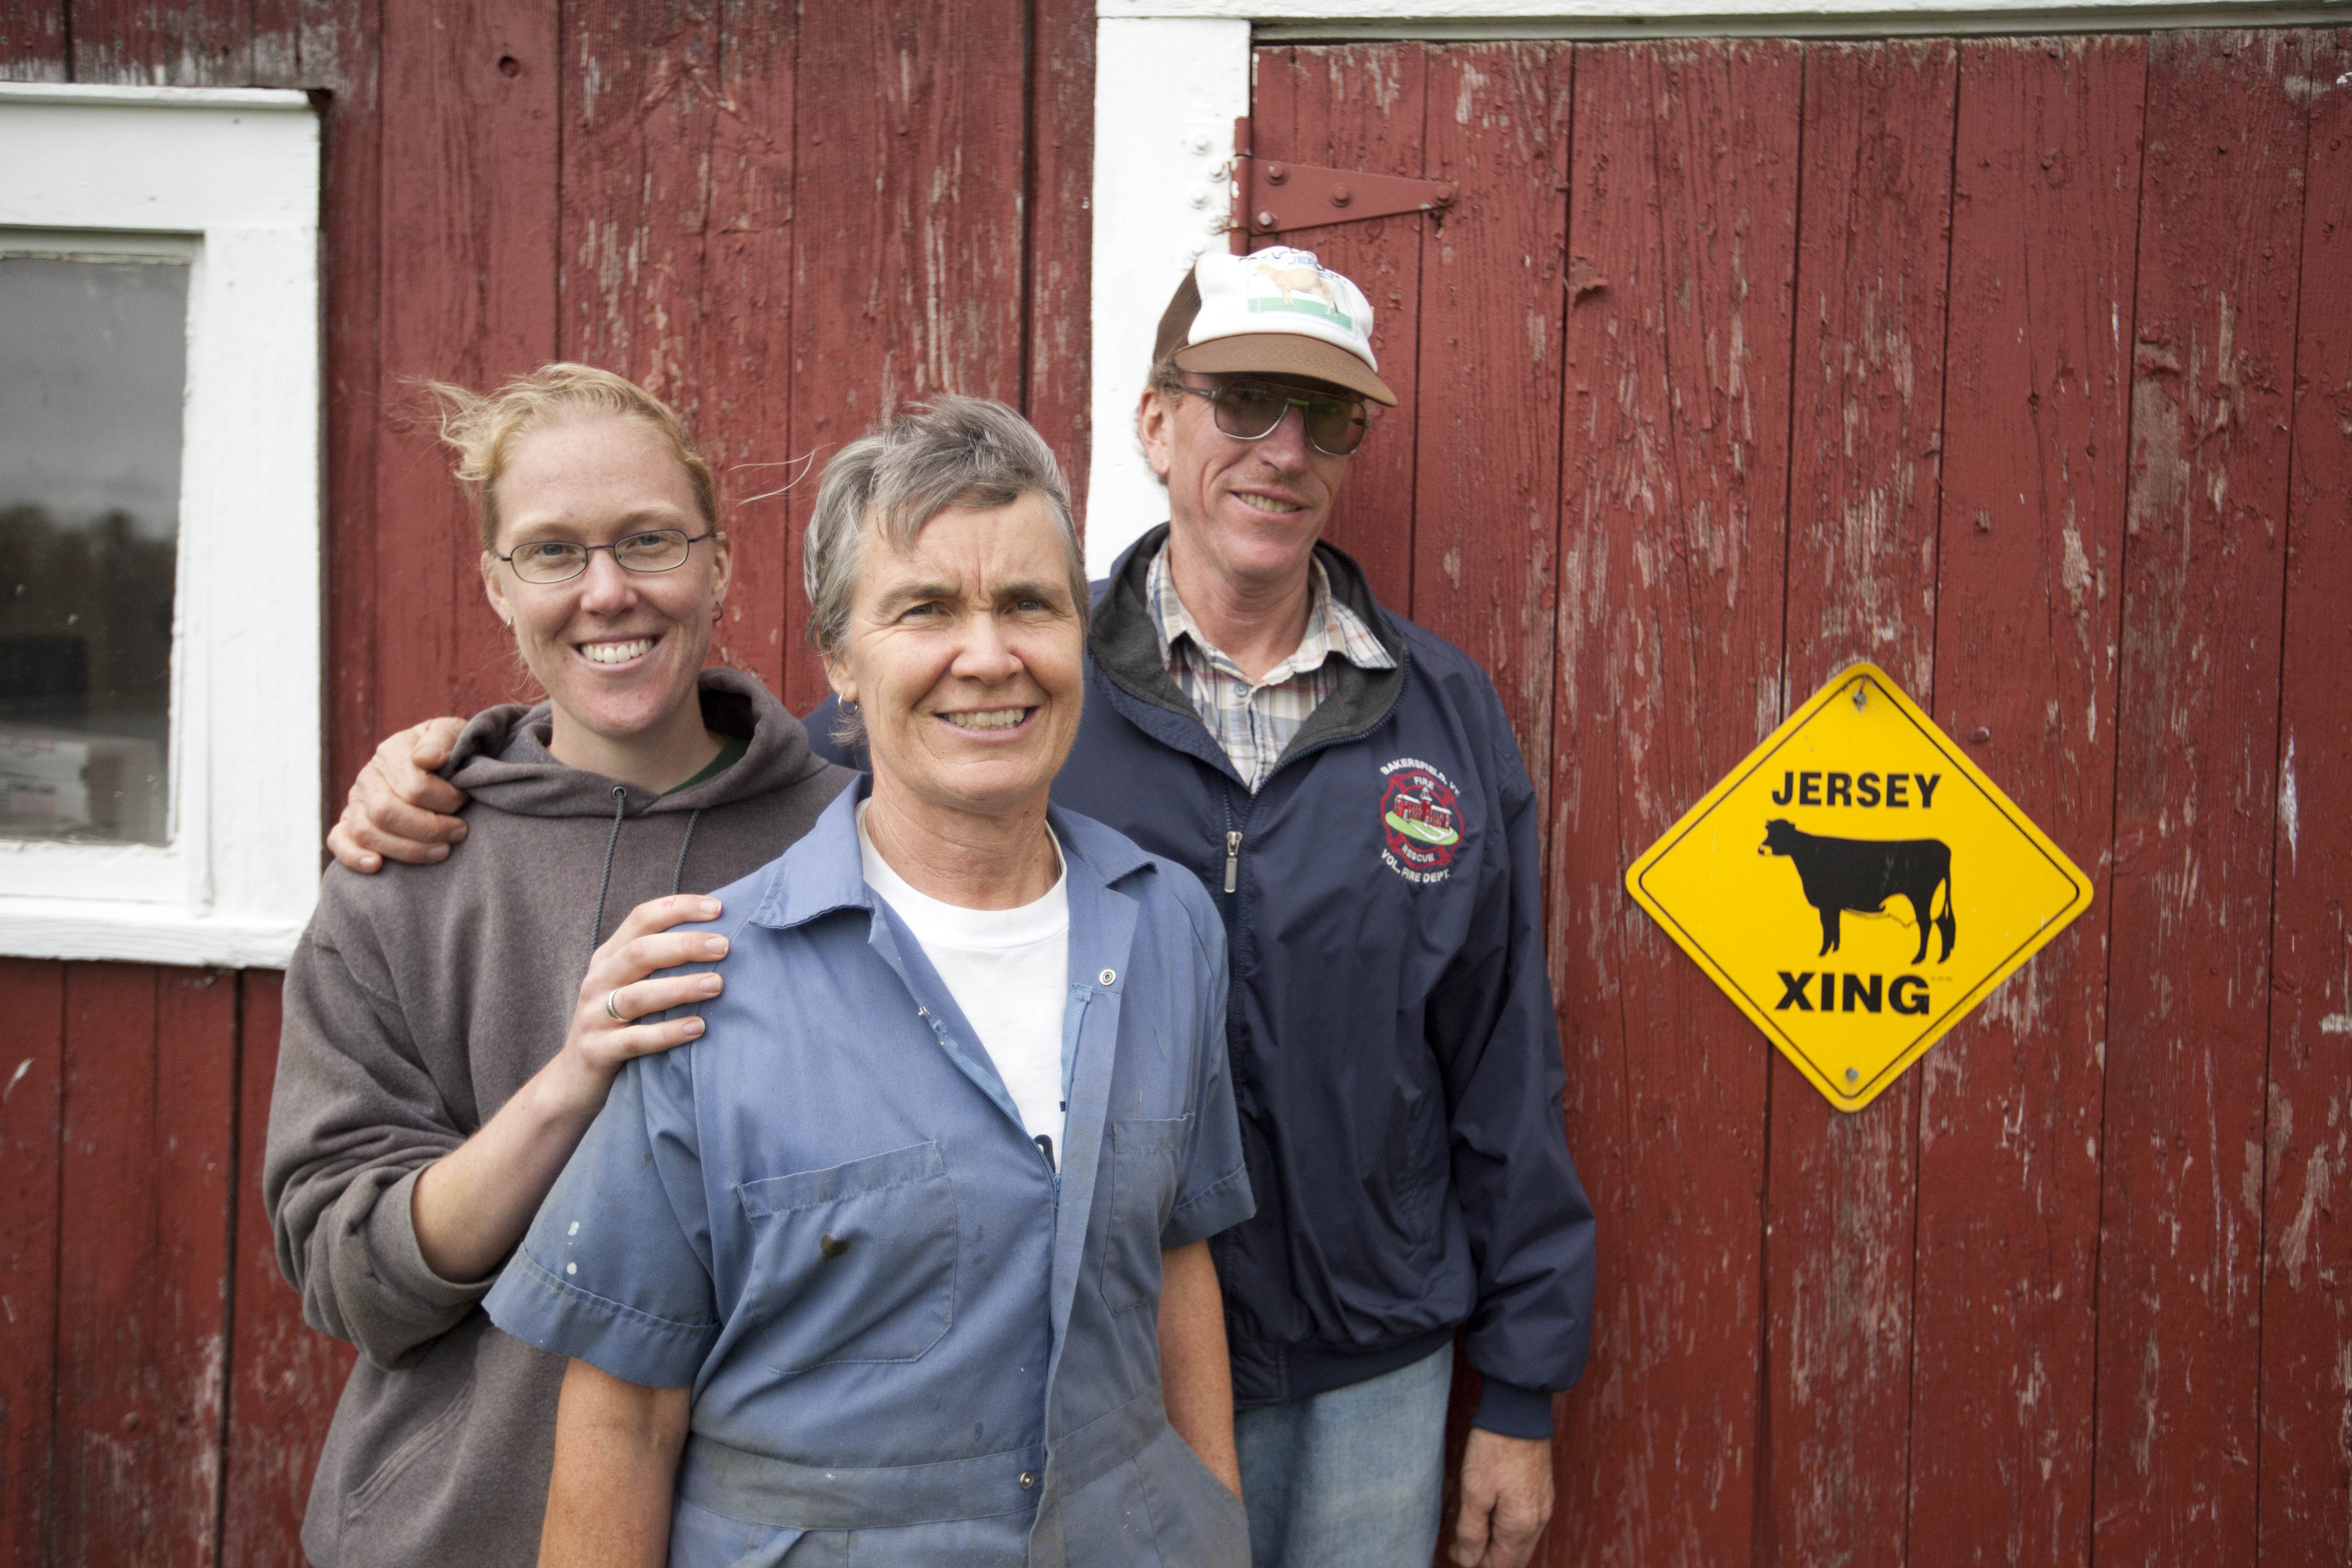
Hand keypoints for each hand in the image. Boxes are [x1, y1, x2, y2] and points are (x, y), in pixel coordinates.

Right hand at [326, 716, 471, 871]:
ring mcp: (356, 800)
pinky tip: (376, 865)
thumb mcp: (454, 733)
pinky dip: (354, 855)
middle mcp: (369, 776)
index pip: (415, 787)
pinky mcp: (349, 821)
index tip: (466, 801)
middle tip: (459, 832)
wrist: (443, 762)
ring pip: (367, 831)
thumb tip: (426, 758)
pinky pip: (339, 840)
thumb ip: (443, 739)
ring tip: (442, 851)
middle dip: (429, 829)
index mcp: (392, 751)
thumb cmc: (451, 751)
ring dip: (407, 848)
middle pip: (388, 812)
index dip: (446, 800)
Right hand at [409, 891, 733, 1284]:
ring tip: (718, 986)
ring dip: (679, 988)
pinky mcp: (595, 1051)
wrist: (574, 1082)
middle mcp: (597, 980)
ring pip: (636, 996)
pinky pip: (634, 1040)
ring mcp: (593, 1017)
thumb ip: (663, 963)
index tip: (719, 908)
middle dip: (685, 945)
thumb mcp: (635, 987)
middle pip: (640, 953)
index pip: (642, 918)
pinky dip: (667, 1033)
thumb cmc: (621, 1027)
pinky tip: (699, 1028)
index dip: (679, 908)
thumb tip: (724, 936)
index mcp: (609, 957)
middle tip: (725, 947)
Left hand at [1450, 1429, 1553, 1567]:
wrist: (1519, 1413)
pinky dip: (1508, 1529)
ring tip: (1472, 1529)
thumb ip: (1471, 1531)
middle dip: (1486, 1558)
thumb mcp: (1474, 1492)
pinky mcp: (1542, 1492)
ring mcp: (1544, 1506)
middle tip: (1460, 1543)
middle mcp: (1538, 1521)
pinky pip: (1527, 1525)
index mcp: (1520, 1526)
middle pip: (1513, 1559)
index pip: (1499, 1565)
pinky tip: (1492, 1515)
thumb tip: (1468, 1560)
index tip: (1453, 1548)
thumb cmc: (1495, 1450)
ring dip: (1497, 1544)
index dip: (1473, 1563)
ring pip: (1521, 1543)